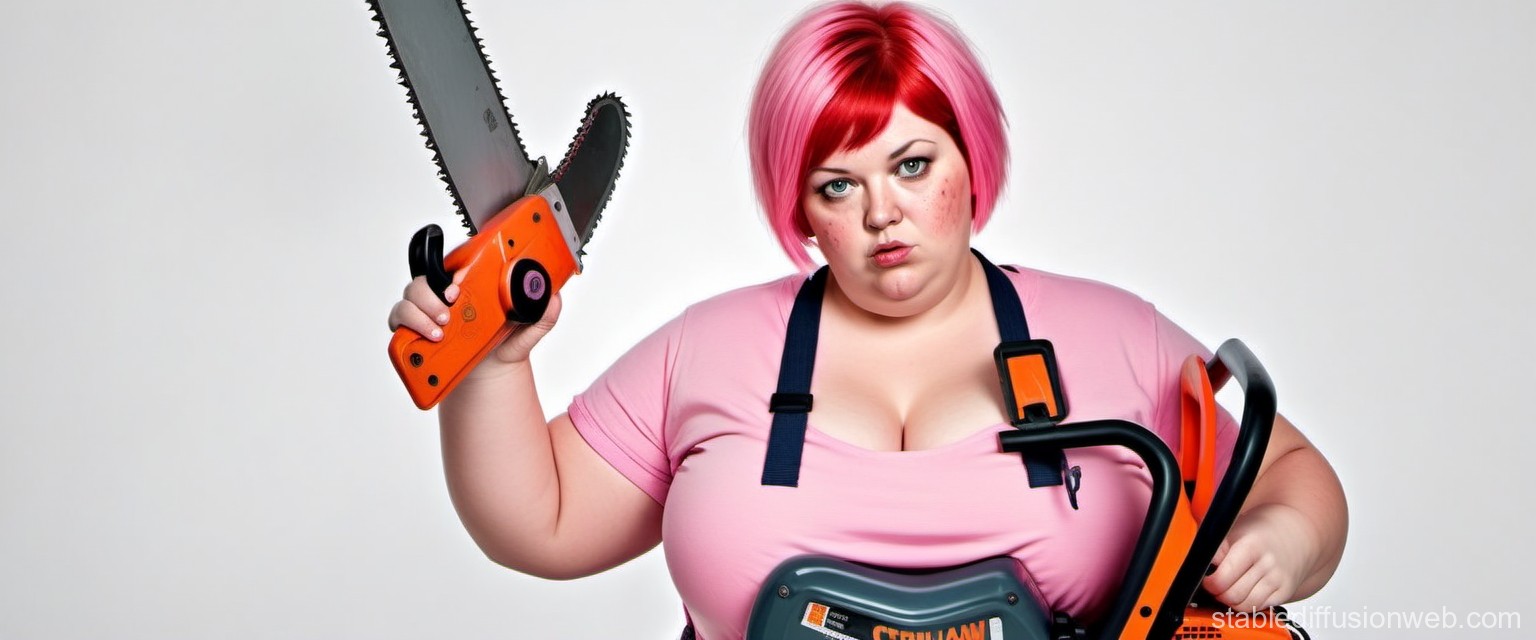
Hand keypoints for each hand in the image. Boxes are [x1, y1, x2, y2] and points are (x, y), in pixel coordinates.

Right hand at [387, 270, 562, 371]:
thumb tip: (553, 299)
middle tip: (449, 314)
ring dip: (419, 314)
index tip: (457, 287)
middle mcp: (444, 294)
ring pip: (408, 299)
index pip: (450, 264)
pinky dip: (407, 328)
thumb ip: (543, 315)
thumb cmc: (503, 341)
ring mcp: (426, 312)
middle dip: (431, 296)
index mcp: (469, 284)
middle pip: (423, 281)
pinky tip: (426, 339)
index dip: (448, 271)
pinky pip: (398, 322)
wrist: (490, 371)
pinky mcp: (413, 330)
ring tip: (440, 330)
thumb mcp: (527, 328)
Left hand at [1202, 503, 1318, 610]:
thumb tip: (1203, 565)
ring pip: (1244, 606)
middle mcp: (1267, 564)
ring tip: (1229, 589)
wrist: (1293, 534)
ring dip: (1231, 602)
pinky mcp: (1285, 591)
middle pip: (1231, 595)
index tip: (1207, 579)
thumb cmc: (1258, 533)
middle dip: (1218, 594)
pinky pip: (1259, 608)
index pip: (1222, 579)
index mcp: (1251, 547)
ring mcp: (1278, 580)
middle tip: (1216, 585)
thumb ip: (1217, 547)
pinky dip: (1247, 604)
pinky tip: (1245, 592)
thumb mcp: (1234, 530)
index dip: (1209, 583)